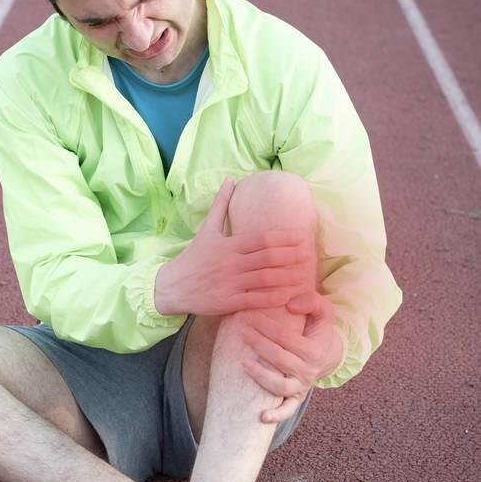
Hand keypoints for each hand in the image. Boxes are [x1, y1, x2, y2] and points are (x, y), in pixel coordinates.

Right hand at [155, 178, 312, 316]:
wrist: (171, 286)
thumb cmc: (193, 257)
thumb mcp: (206, 230)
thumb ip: (220, 205)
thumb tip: (229, 180)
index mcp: (228, 244)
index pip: (261, 238)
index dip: (284, 237)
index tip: (301, 236)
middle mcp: (231, 263)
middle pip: (267, 258)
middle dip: (291, 256)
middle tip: (309, 254)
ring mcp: (230, 283)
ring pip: (264, 279)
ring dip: (286, 276)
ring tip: (304, 274)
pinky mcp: (228, 301)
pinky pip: (254, 300)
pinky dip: (272, 298)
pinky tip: (287, 295)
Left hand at [240, 291, 342, 423]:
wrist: (330, 354)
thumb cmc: (319, 329)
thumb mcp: (323, 310)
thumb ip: (310, 300)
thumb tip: (290, 305)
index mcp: (314, 350)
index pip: (286, 338)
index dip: (267, 327)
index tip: (251, 317)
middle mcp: (308, 370)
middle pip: (280, 359)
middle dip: (259, 344)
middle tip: (242, 332)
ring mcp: (302, 386)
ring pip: (280, 386)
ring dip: (261, 376)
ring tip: (243, 363)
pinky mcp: (296, 397)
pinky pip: (287, 410)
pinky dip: (276, 416)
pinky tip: (261, 417)